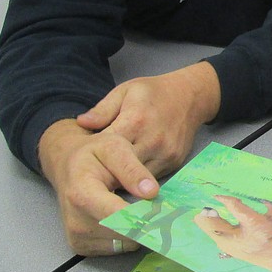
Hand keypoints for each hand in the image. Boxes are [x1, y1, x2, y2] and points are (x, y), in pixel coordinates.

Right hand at [38, 118, 156, 255]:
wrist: (69, 166)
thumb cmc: (94, 154)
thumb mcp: (115, 148)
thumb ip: (132, 169)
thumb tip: (152, 192)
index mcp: (82, 194)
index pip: (117, 215)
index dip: (144, 215)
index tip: (164, 211)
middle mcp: (76, 221)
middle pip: (123, 233)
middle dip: (147, 222)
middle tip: (162, 209)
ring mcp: (77, 237)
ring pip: (124, 244)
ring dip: (140, 230)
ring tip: (143, 208)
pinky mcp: (82, 247)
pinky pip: (117, 248)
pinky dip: (129, 236)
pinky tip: (129, 218)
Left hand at [76, 62, 220, 178]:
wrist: (191, 96)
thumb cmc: (154, 92)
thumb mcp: (126, 91)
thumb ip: (103, 109)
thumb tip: (81, 123)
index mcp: (135, 120)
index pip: (107, 147)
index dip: (92, 156)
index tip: (82, 161)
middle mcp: (152, 140)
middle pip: (121, 169)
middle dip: (105, 173)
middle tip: (92, 176)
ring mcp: (165, 153)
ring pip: (137, 179)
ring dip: (122, 180)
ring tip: (110, 178)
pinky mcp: (175, 162)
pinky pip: (151, 178)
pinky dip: (139, 179)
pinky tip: (130, 175)